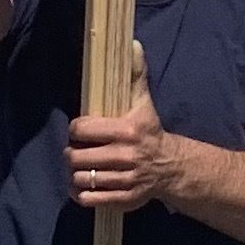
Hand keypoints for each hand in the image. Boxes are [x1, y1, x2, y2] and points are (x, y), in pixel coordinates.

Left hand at [66, 59, 186, 213]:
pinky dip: (80, 194)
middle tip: (76, 150)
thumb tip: (133, 44)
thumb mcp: (144, 103)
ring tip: (78, 167)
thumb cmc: (150, 131)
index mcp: (128, 130)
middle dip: (72, 153)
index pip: (83, 130)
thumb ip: (136, 75)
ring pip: (81, 179)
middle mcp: (126, 156)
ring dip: (74, 173)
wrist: (171, 167)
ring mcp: (125, 180)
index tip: (80, 130)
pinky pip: (89, 200)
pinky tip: (82, 185)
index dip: (76, 129)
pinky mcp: (123, 199)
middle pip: (77, 156)